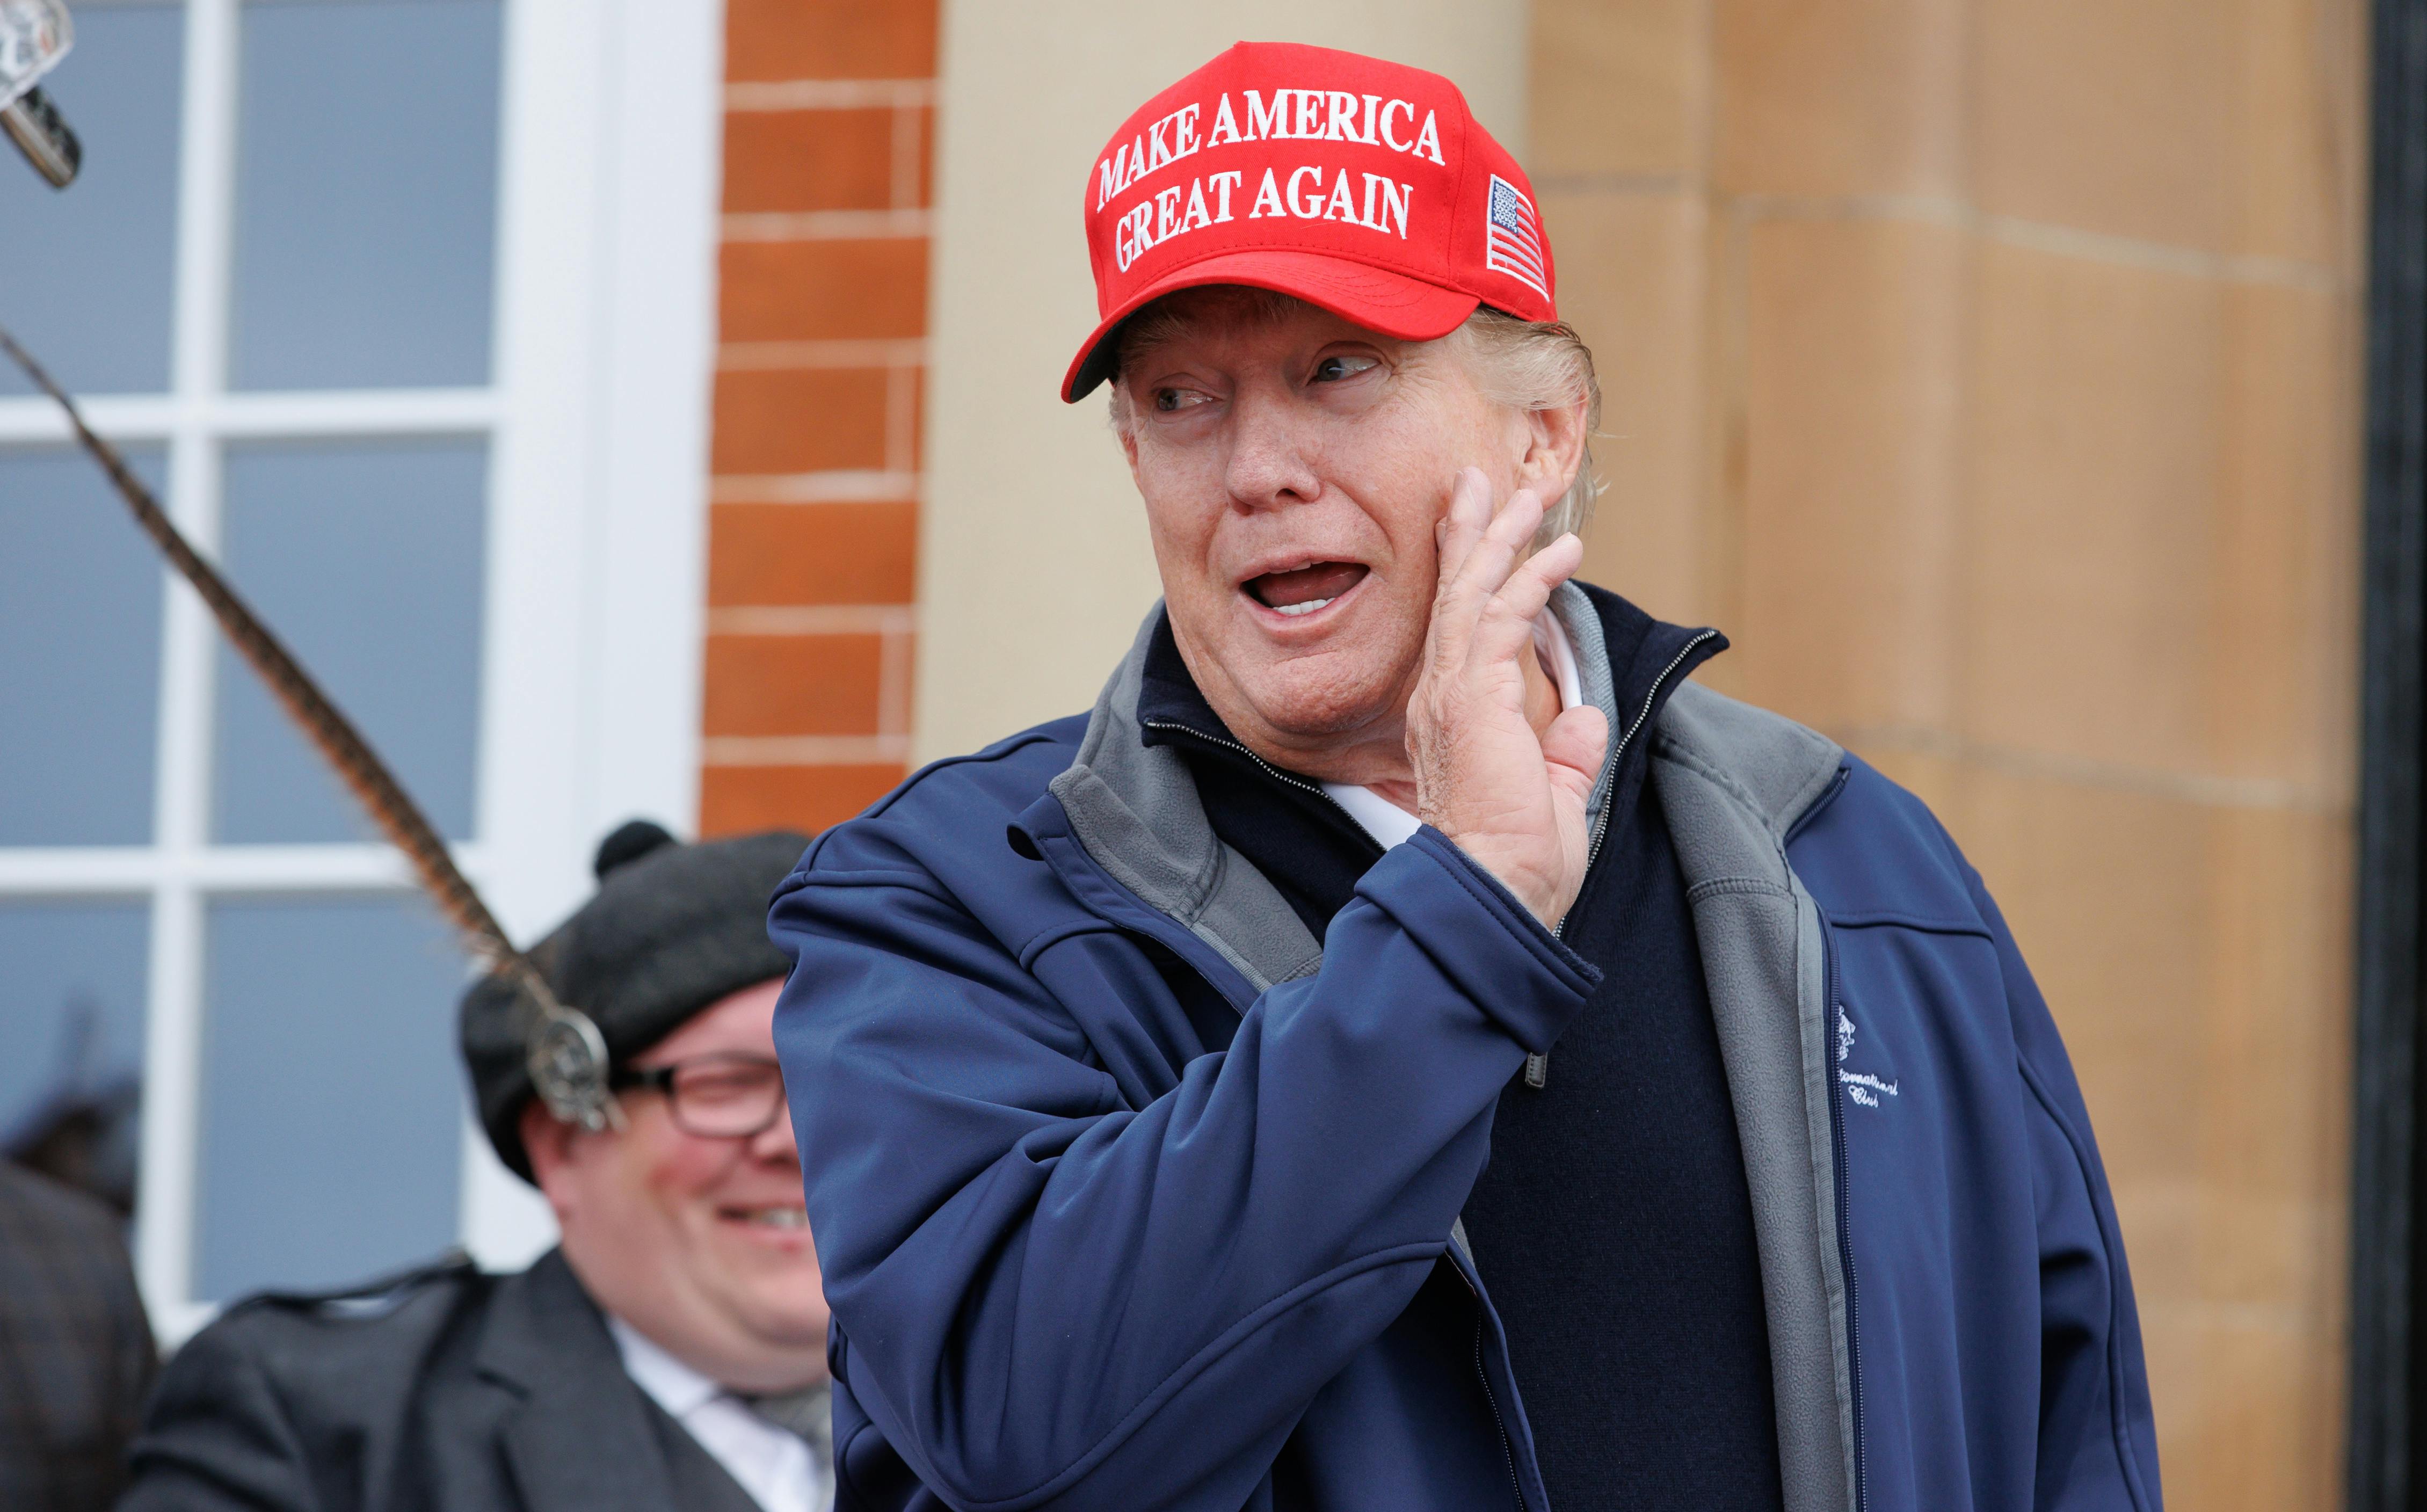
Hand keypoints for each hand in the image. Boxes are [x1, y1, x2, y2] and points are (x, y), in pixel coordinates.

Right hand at [1407, 468, 1609, 928]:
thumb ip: (1563, 755)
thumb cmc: (1515, 866)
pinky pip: (1498, 620)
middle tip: (1482, 484)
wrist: (1491, 895)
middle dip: (1471, 536)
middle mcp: (1440, 700)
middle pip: (1453, 598)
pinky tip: (1559, 552)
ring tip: (1527, 496)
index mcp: (1451, 721)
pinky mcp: (1473, 699)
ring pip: (1470, 596)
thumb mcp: (1552, 799)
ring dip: (1500, 540)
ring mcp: (1451, 696)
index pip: (1459, 633)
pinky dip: (1530, 581)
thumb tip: (1583, 720)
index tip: (1491, 535)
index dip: (1474, 578)